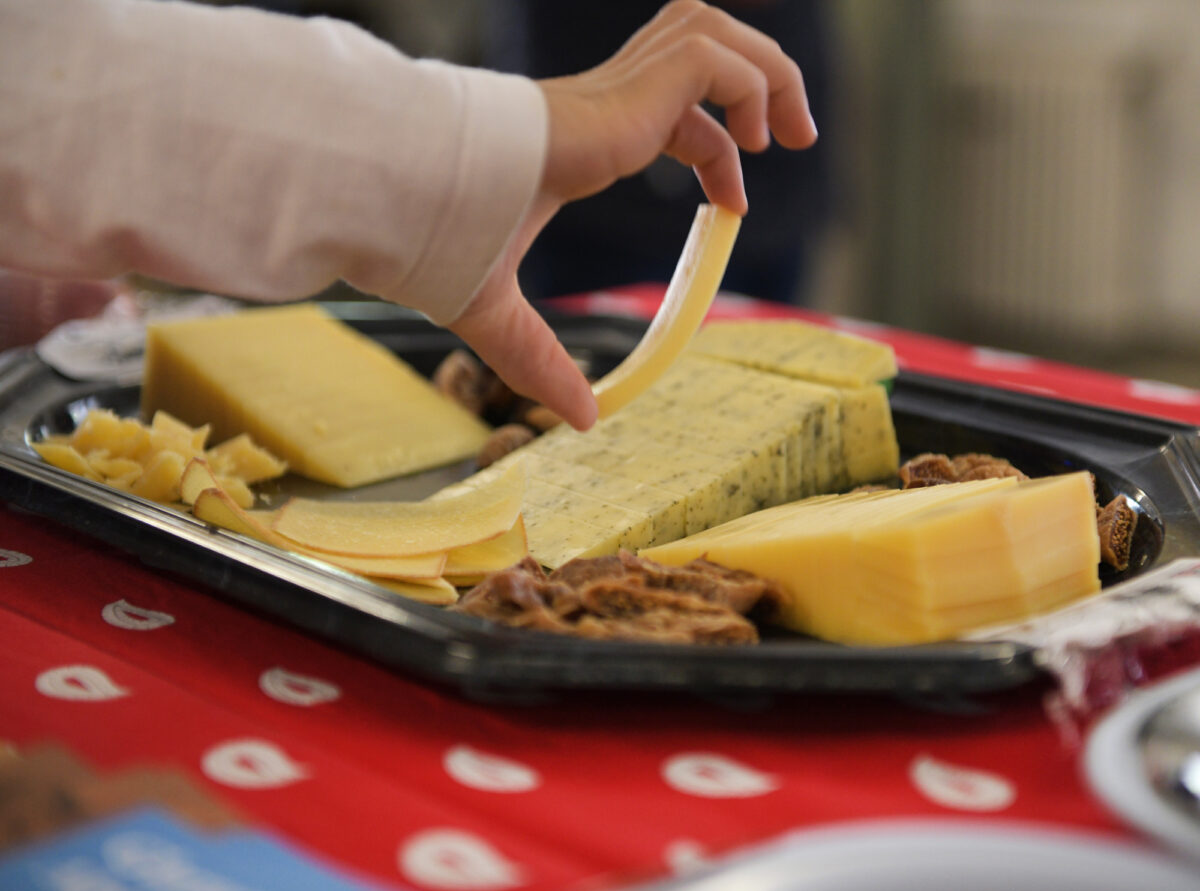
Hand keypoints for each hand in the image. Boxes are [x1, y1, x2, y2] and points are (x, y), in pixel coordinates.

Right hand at [449, 0, 816, 430]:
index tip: (731, 201)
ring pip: (708, 35)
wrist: (416, 189)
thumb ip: (539, 362)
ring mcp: (616, 88)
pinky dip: (750, 85)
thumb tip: (577, 421)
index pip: (668, 114)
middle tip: (786, 139)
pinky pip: (710, 62)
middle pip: (694, 50)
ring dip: (764, 71)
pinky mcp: (629, 88)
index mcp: (582, 137)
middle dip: (754, 78)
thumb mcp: (498, 315)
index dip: (711, 146)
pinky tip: (754, 141)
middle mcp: (603, 100)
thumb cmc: (438, 238)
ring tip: (792, 132)